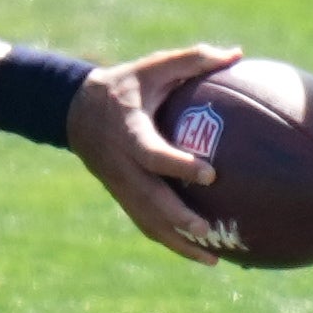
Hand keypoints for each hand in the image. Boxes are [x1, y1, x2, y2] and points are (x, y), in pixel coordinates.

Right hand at [67, 43, 241, 264]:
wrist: (75, 111)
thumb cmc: (125, 85)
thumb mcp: (152, 66)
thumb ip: (192, 59)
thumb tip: (237, 53)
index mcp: (128, 133)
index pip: (151, 154)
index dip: (178, 165)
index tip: (210, 174)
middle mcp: (122, 166)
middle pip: (148, 199)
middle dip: (177, 218)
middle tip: (208, 229)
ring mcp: (121, 186)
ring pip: (148, 221)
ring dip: (178, 243)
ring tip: (213, 258)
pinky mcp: (123, 198)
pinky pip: (147, 226)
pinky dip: (172, 243)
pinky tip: (204, 255)